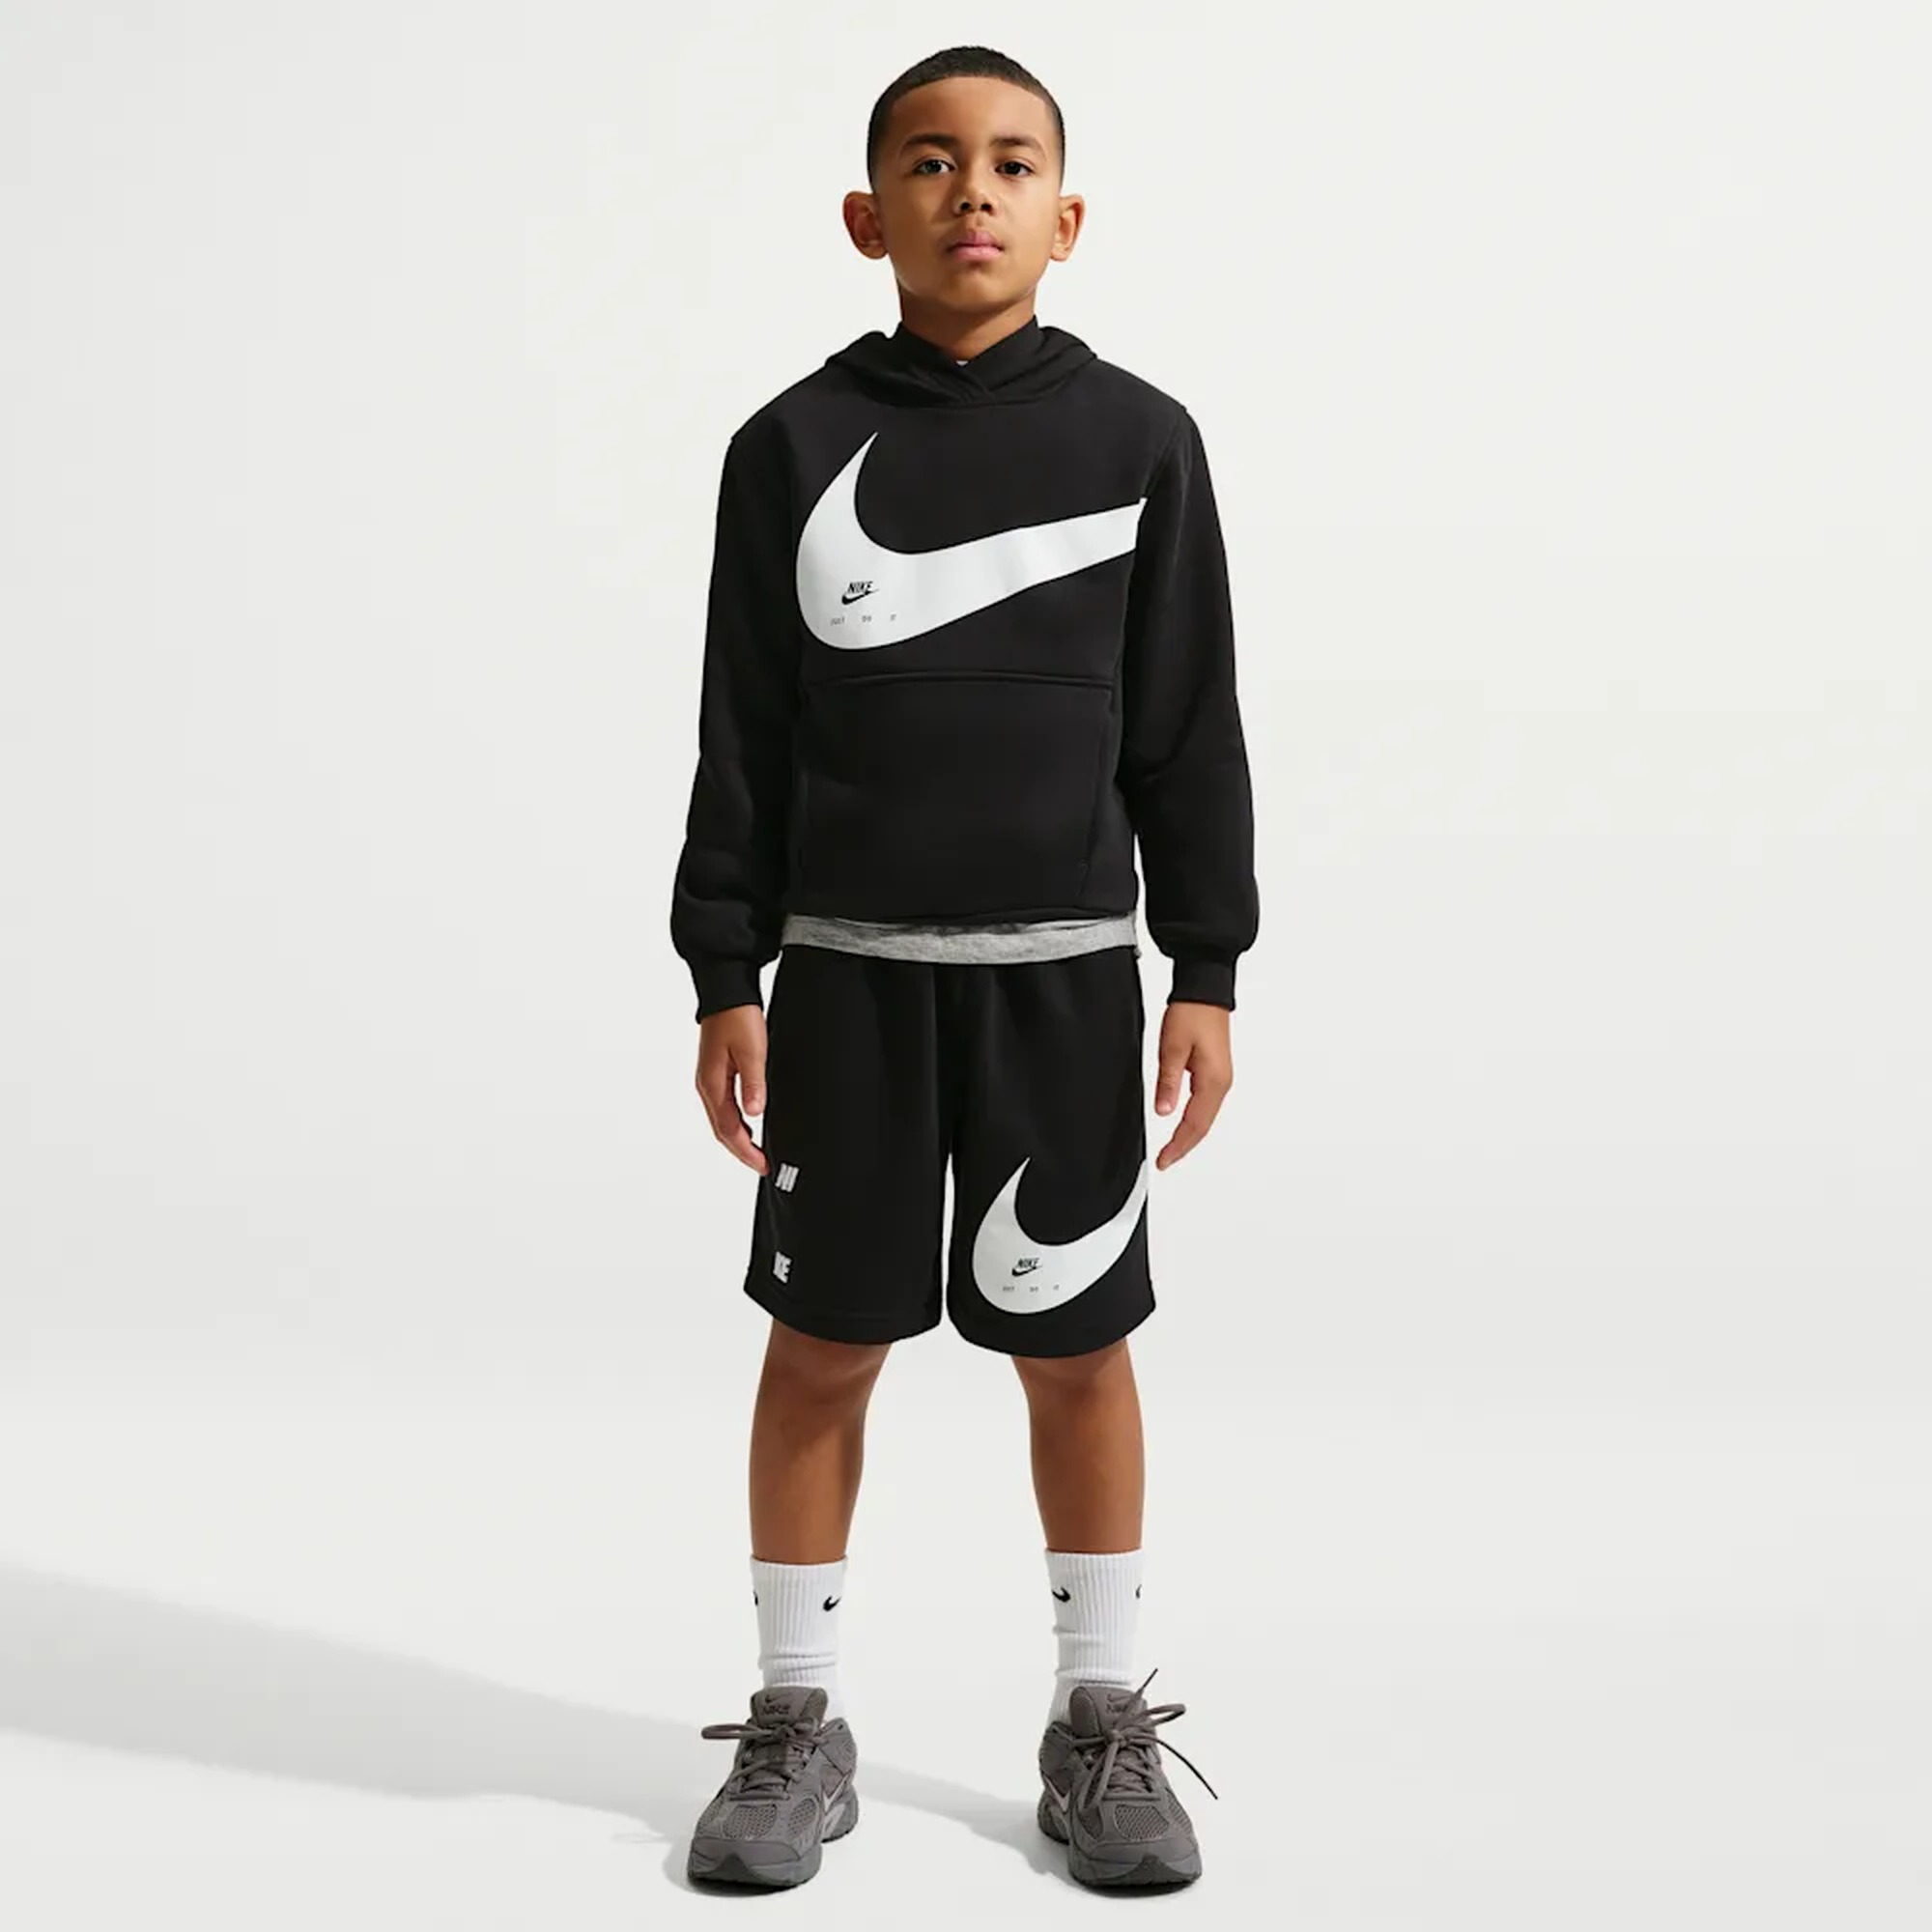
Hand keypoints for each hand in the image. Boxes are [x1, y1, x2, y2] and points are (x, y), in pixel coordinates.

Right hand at [695, 1003, 769, 1173]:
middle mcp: (707, 1086)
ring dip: (738, 1138)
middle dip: (741, 1151)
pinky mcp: (716, 1072)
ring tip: (757, 1150)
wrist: (726, 992)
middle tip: (762, 1164)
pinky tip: (748, 1123)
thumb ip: (753, 1084)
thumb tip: (755, 1113)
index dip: (746, 1151)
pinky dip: (735, 1122)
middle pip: (722, 1130)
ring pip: (721, 1120)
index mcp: (712, 1085)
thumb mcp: (752, 1051)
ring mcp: (709, 1080)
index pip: (729, 1130)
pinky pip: (723, 1107)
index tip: (763, 1164)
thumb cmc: (737, 1017)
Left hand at [1152, 1001, 1232, 1169]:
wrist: (1206, 992)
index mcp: (1213, 1081)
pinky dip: (1194, 1120)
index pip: (1194, 1125)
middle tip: (1165, 1160)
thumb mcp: (1172, 1048)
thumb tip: (1164, 1111)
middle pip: (1203, 1126)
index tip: (1163, 1160)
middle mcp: (1222, 1084)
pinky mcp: (1216, 1073)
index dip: (1178, 1146)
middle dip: (1184, 1146)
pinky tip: (1184, 1124)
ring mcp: (1221, 1079)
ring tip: (1172, 1149)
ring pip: (1206, 1118)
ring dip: (1190, 1135)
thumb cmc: (1192, 1013)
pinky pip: (1207, 1105)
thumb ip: (1169, 1082)